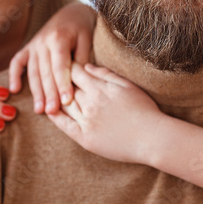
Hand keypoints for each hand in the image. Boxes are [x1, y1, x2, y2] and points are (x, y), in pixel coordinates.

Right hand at [8, 2, 95, 113]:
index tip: (67, 102)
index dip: (63, 85)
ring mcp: (33, 45)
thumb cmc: (82, 28)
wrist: (71, 12)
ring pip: (33, 71)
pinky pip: (17, 62)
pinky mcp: (28, 47)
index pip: (60, 66)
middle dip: (49, 94)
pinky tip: (14, 90)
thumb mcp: (87, 40)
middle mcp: (42, 41)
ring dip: (36, 92)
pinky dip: (14, 75)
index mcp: (59, 38)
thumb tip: (77, 83)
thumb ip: (81, 59)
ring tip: (39, 110)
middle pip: (45, 72)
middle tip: (52, 112)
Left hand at [47, 63, 166, 165]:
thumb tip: (86, 66)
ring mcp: (86, 121)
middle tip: (54, 77)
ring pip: (64, 104)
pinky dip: (56, 117)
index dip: (69, 68)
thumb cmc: (145, 110)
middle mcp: (90, 103)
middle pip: (67, 88)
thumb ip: (106, 74)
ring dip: (57, 97)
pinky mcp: (85, 138)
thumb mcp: (128, 85)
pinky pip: (65, 126)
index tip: (65, 65)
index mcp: (100, 88)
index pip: (76, 73)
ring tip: (51, 92)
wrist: (152, 138)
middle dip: (60, 81)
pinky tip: (50, 111)